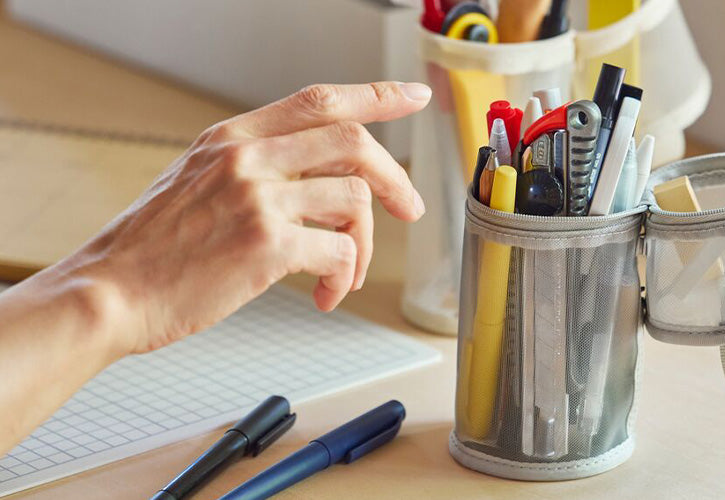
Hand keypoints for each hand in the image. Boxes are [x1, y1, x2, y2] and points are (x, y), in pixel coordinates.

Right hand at [61, 81, 430, 353]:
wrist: (109, 293)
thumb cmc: (152, 249)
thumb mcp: (197, 181)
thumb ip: (255, 168)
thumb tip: (320, 182)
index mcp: (233, 137)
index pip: (319, 100)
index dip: (376, 96)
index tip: (412, 96)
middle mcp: (248, 157)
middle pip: (354, 143)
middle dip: (396, 178)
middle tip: (410, 208)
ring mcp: (258, 197)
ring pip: (356, 200)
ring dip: (365, 244)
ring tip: (344, 274)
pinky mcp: (266, 244)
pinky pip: (340, 252)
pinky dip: (345, 277)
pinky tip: (325, 295)